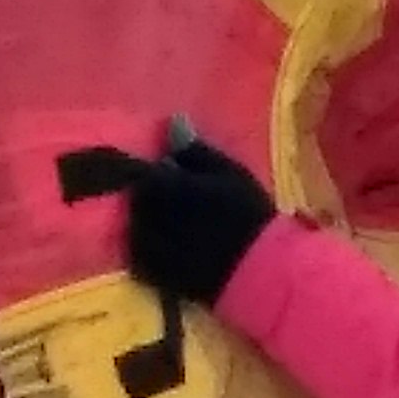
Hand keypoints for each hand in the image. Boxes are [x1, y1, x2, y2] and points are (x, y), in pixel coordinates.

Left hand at [56, 119, 276, 309]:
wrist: (262, 271)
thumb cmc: (250, 216)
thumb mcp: (229, 173)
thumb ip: (196, 151)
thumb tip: (174, 121)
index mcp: (169, 187)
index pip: (146, 174)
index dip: (158, 176)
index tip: (172, 176)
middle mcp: (153, 217)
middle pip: (138, 203)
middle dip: (150, 200)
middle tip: (172, 202)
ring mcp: (154, 249)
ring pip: (136, 231)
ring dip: (147, 226)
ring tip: (169, 227)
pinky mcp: (159, 277)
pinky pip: (142, 261)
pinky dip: (149, 252)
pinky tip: (167, 250)